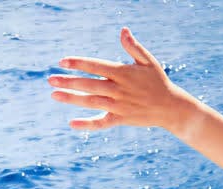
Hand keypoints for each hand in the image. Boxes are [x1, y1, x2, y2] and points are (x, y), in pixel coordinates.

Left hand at [49, 28, 199, 130]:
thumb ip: (133, 47)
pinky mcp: (121, 119)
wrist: (171, 108)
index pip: (96, 66)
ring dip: (72, 99)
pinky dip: (87, 124)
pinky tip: (72, 123)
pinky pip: (102, 123)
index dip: (79, 63)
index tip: (62, 61)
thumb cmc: (158, 81)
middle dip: (69, 81)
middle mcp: (119, 89)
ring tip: (54, 94)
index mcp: (123, 73)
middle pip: (89, 85)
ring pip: (91, 102)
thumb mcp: (148, 61)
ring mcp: (119, 106)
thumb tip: (123, 30)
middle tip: (50, 79)